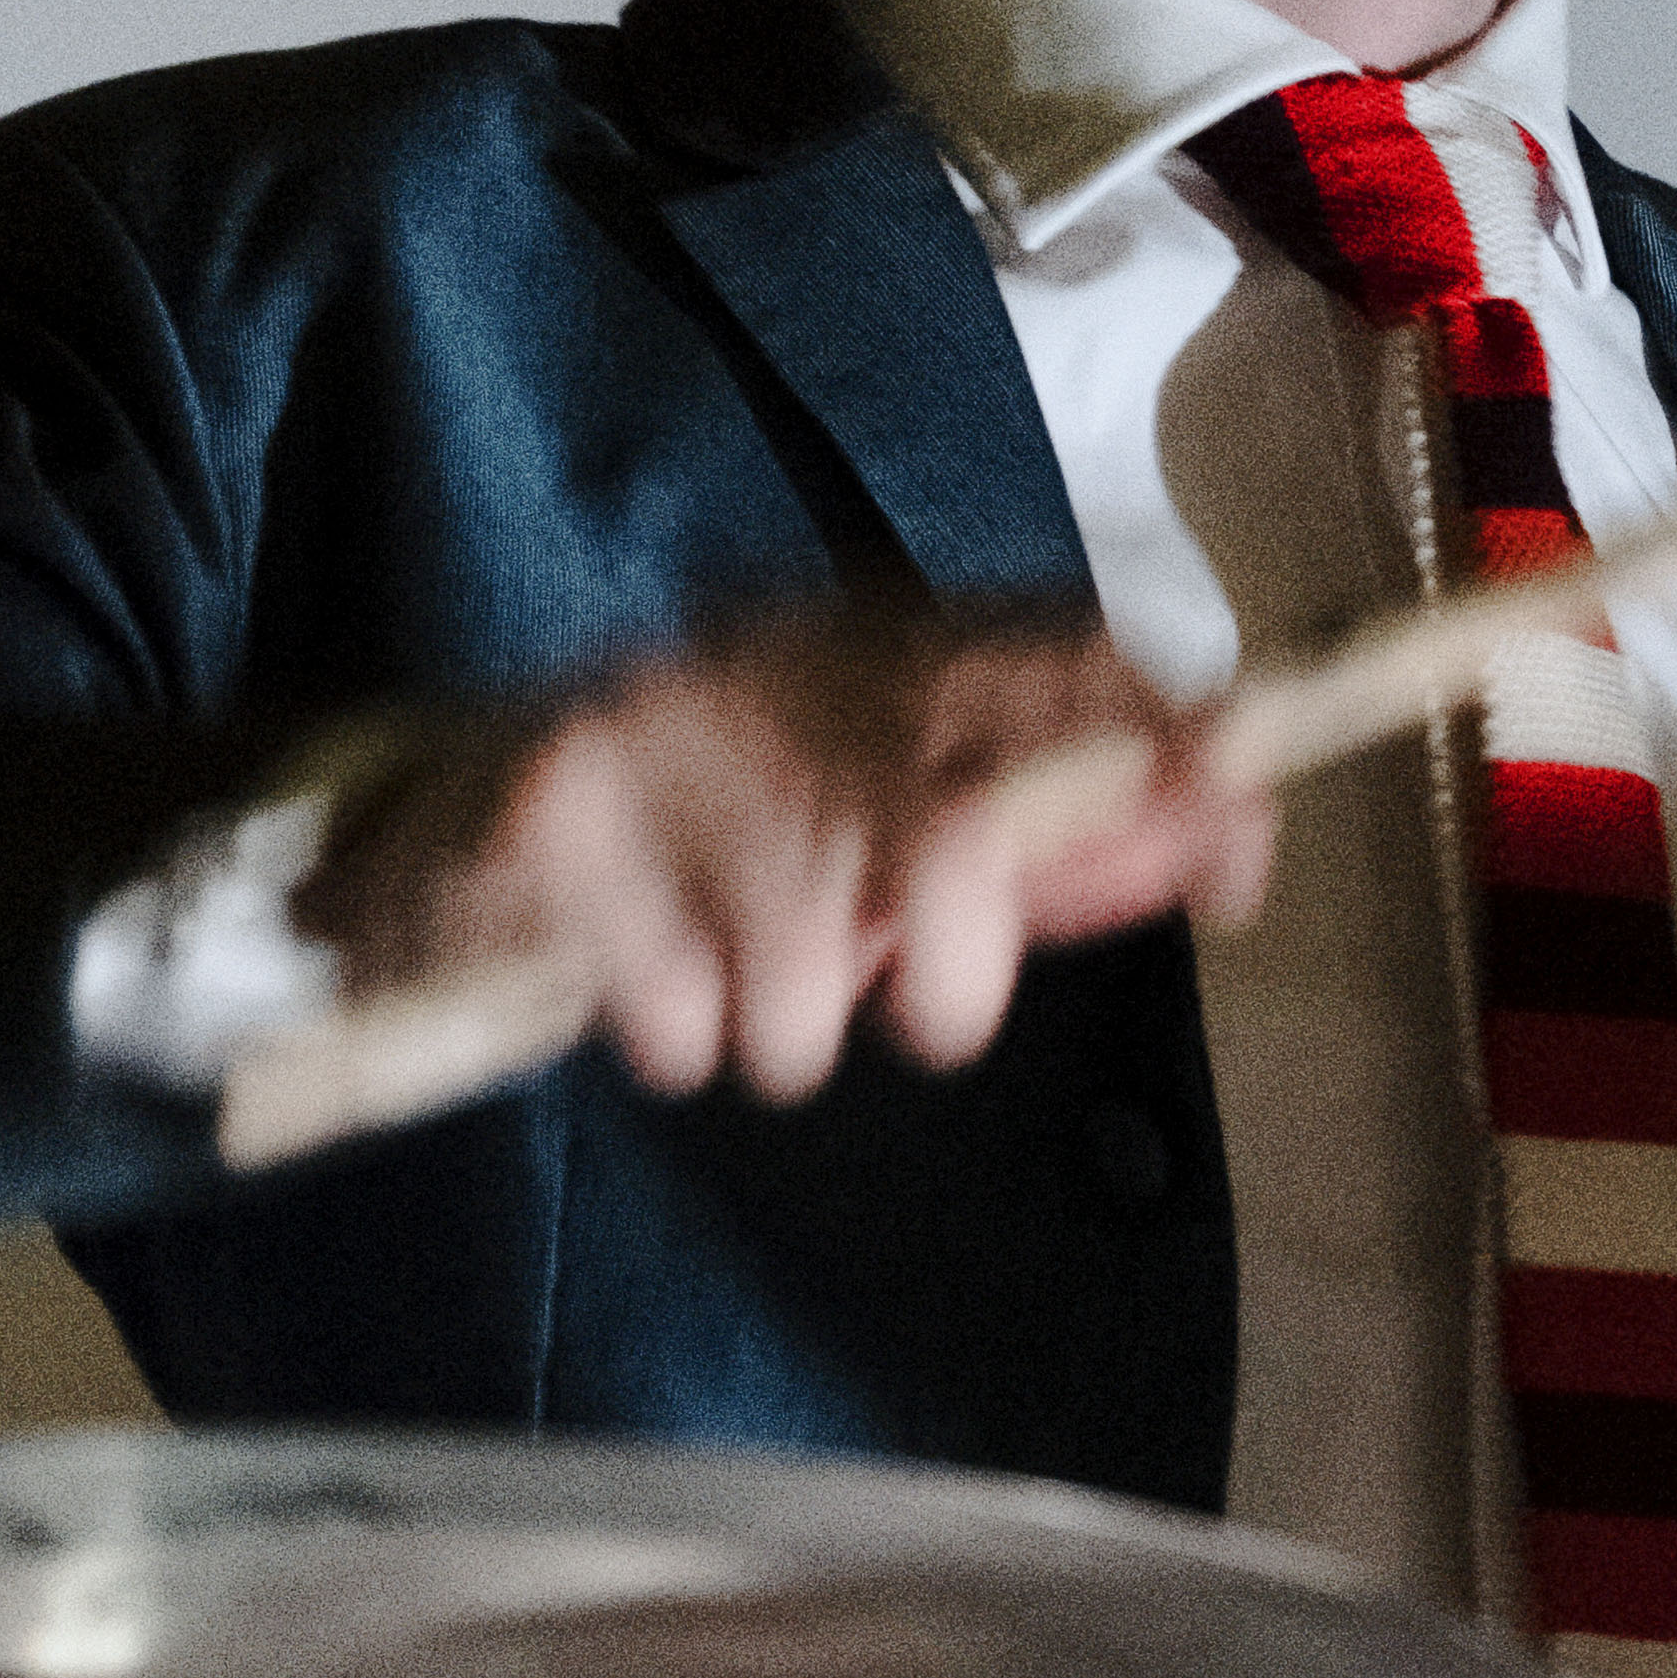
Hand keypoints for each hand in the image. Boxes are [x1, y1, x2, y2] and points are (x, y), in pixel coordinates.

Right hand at [291, 610, 1271, 1100]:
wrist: (435, 807)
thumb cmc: (714, 829)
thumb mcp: (891, 807)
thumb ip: (1056, 838)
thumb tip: (1229, 841)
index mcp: (881, 651)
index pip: (1076, 662)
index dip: (1179, 761)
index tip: (1241, 872)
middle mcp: (790, 668)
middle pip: (960, 843)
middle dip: (957, 979)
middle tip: (920, 1007)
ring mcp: (667, 731)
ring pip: (810, 969)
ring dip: (781, 1023)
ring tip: (730, 976)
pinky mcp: (555, 810)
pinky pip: (678, 1008)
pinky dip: (667, 1026)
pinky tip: (637, 966)